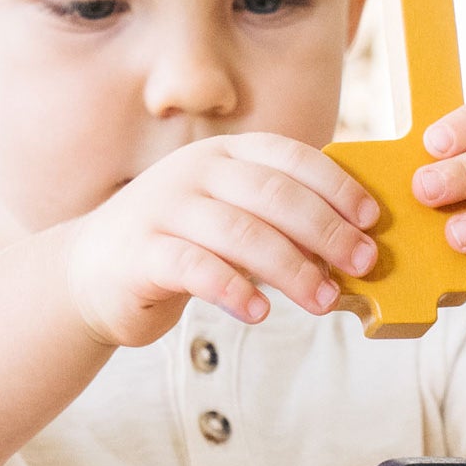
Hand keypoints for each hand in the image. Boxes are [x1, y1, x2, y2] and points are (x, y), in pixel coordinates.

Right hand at [65, 134, 378, 347]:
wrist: (94, 272)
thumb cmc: (179, 246)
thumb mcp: (230, 218)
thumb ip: (278, 222)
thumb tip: (349, 248)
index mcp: (224, 154)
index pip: (291, 157)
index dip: (337, 186)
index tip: (372, 219)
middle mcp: (195, 172)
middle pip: (274, 195)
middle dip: (326, 230)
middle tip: (362, 263)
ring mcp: (164, 209)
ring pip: (240, 232)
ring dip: (291, 267)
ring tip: (323, 300)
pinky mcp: (142, 253)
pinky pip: (194, 267)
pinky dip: (231, 288)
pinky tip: (258, 311)